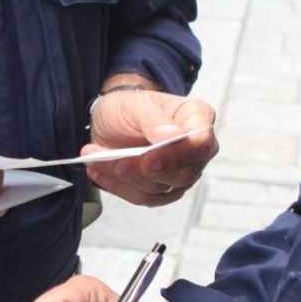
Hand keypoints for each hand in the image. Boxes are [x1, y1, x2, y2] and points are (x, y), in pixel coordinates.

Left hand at [86, 79, 218, 207]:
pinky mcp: (161, 190)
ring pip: (160, 189)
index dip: (178, 153)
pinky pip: (143, 197)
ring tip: (98, 160)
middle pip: (182, 174)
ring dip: (126, 178)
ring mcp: (179, 173)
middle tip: (120, 163)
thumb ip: (154, 120)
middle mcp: (193, 150)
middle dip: (146, 171)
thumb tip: (170, 136)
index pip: (201, 143)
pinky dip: (118, 187)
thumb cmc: (129, 108)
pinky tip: (99, 170)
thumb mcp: (136, 104)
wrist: (109, 121)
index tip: (151, 155)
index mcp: (196, 119)